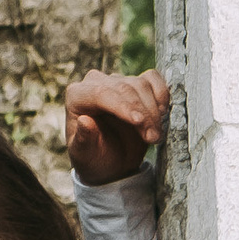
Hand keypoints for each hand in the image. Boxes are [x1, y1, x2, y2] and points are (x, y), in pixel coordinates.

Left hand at [64, 68, 168, 186]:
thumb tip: (85, 120)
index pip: (101, 93)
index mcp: (76, 96)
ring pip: (141, 85)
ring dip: (153, 111)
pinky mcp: (135, 83)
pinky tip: (162, 113)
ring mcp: (116, 80)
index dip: (123, 106)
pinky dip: (161, 94)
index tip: (139, 122)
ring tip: (154, 136)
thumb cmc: (93, 156)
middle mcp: (94, 82)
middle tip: (152, 138)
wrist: (110, 160)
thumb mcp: (85, 154)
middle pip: (124, 88)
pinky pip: (153, 79)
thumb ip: (83, 139)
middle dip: (143, 113)